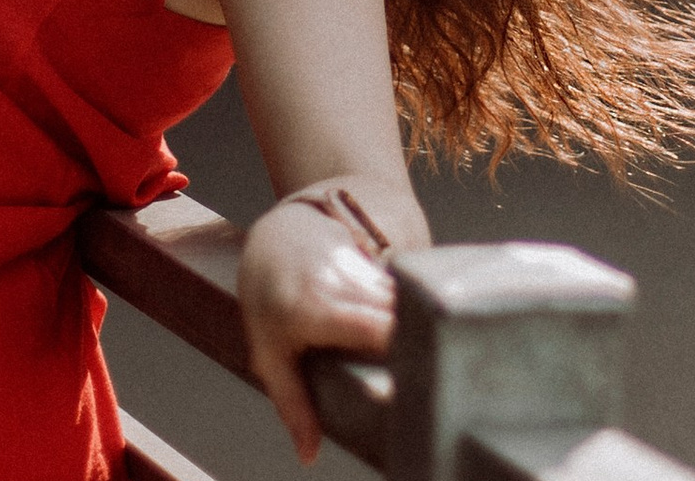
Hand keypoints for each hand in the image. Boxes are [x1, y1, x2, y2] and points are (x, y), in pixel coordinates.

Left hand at [237, 199, 398, 463]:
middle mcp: (340, 284)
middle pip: (397, 313)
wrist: (274, 239)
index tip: (411, 380)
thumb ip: (292, 405)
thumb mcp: (269, 357)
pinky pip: (398, 290)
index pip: (373, 326)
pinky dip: (407, 310)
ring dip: (413, 324)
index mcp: (316, 310)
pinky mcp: (372, 262)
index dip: (398, 347)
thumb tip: (309, 455)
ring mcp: (358, 268)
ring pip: (402, 298)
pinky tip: (412, 329)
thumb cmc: (268, 305)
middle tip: (426, 377)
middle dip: (414, 342)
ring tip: (424, 356)